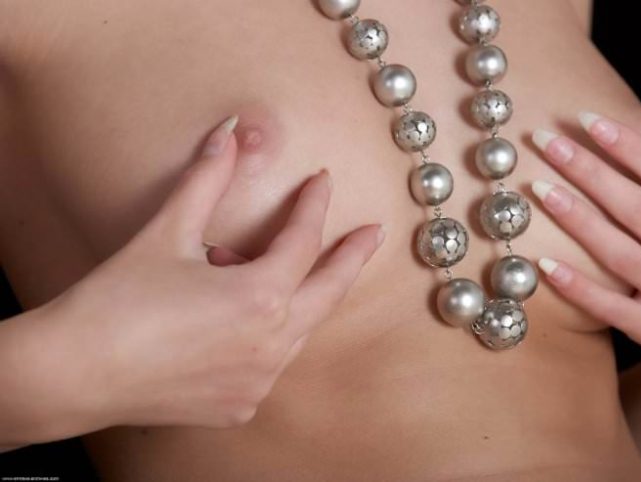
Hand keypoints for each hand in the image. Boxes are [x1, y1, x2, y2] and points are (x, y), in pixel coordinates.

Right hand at [46, 115, 384, 429]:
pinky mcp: (240, 406)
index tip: (322, 182)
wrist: (75, 372)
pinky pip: (270, 365)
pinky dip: (266, 339)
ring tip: (264, 273)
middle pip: (329, 291)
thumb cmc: (119, 302)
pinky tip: (237, 326)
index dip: (314, 206)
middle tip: (372, 235)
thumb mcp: (168, 233)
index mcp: (262, 297)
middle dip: (352, 258)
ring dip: (298, 298)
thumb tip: (230, 132)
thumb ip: (207, 180)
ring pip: (301, 330)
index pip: (304, 240)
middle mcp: (272, 344)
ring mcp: (260, 381)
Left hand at [529, 63, 640, 403]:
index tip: (583, 118)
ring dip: (577, 220)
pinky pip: (613, 308)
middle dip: (588, 171)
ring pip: (621, 253)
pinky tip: (544, 264)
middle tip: (544, 141)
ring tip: (537, 190)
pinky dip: (580, 288)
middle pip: (637, 207)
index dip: (626, 145)